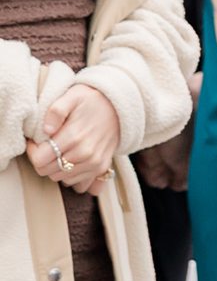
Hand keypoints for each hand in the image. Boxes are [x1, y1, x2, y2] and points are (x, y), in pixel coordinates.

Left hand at [30, 78, 122, 194]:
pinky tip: (71, 160)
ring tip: (59, 151)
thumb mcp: (72, 96)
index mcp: (73, 137)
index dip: (32, 151)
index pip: (39, 160)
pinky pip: (77, 184)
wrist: (120, 108)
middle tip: (46, 145)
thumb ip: (56, 111)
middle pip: (47, 171)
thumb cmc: (92, 101)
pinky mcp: (101, 168)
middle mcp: (84, 154)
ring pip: (60, 179)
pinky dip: (70, 175)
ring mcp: (94, 164)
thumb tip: (46, 130)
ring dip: (55, 168)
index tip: (36, 141)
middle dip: (42, 160)